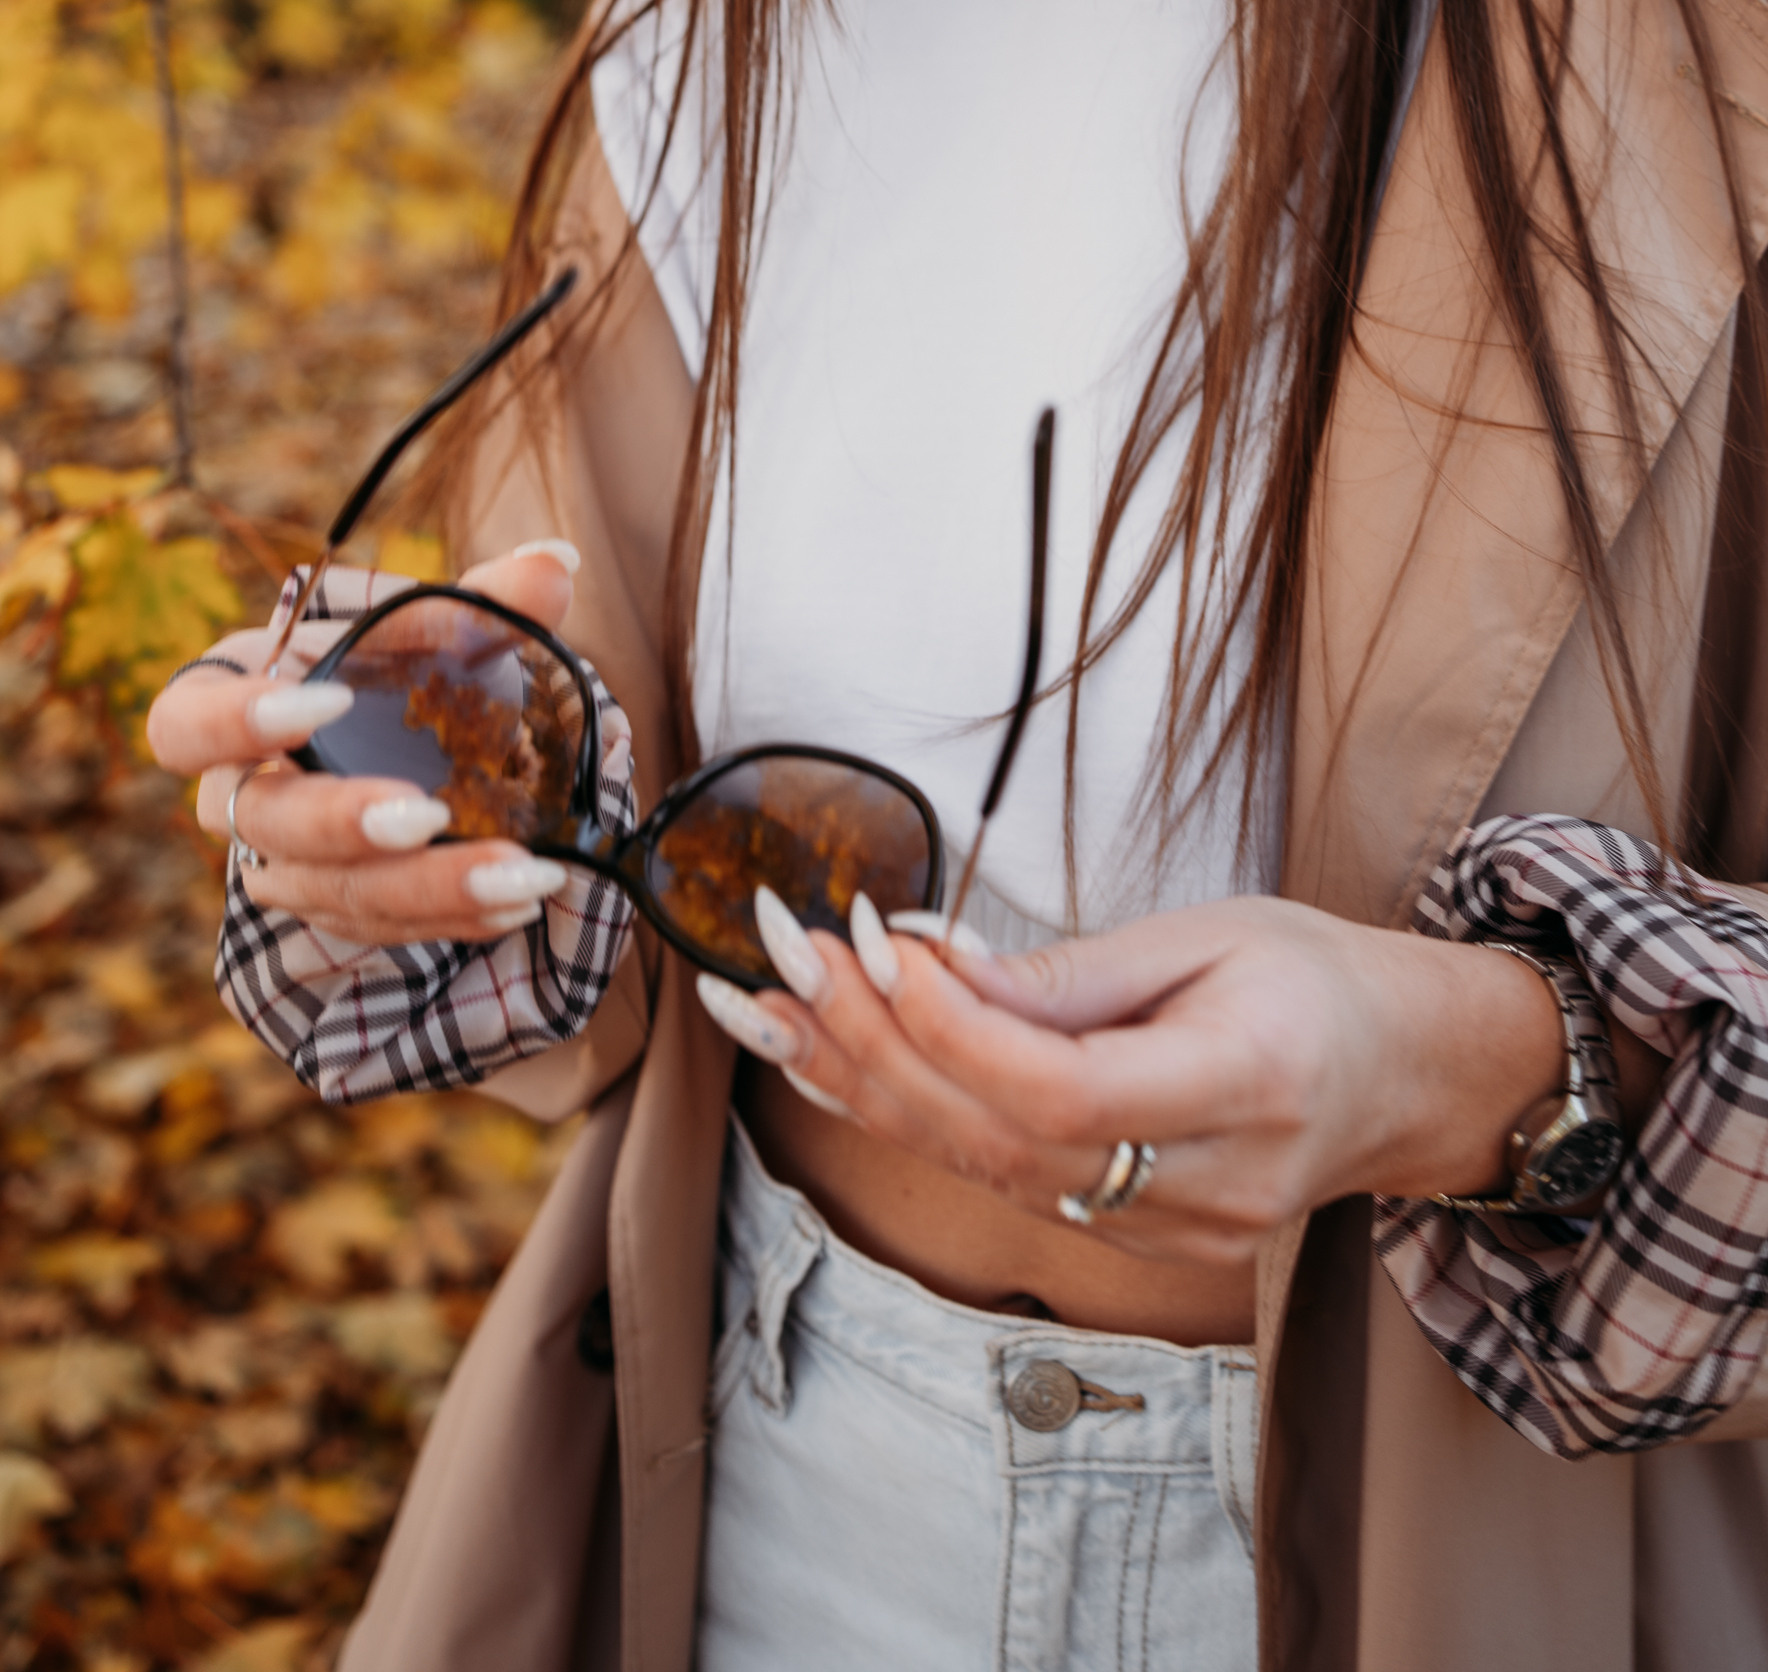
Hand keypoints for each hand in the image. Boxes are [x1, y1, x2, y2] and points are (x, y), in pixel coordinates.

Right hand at [145, 543, 602, 944]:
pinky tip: (516, 903)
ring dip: (426, 888)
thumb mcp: (422, 625)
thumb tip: (557, 562)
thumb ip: (482, 600)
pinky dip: (452, 916)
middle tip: (423, 815)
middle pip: (261, 824)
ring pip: (330, 892)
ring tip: (520, 875)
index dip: (233, 722)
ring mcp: (282, 864)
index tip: (327, 701)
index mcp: (226, 702)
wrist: (387, 740)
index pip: (183, 725)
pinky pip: (382, 929)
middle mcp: (238, 795)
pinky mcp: (334, 910)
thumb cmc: (381, 665)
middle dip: (341, 824)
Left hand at [706, 890, 1564, 1265]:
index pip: (1068, 1089)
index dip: (956, 1028)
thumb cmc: (1314, 978)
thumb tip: (933, 965)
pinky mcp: (1136, 1242)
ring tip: (768, 1003)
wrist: (1407, 1075)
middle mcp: (1212, 1184)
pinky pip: (1001, 1184)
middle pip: (1006, 1140)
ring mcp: (1174, 1233)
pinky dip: (909, 1118)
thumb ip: (1072, 975)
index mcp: (1250, 1085)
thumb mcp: (1210, 934)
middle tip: (785, 957)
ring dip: (864, 1085)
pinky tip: (827, 1064)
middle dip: (877, 1049)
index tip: (875, 938)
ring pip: (988, 1170)